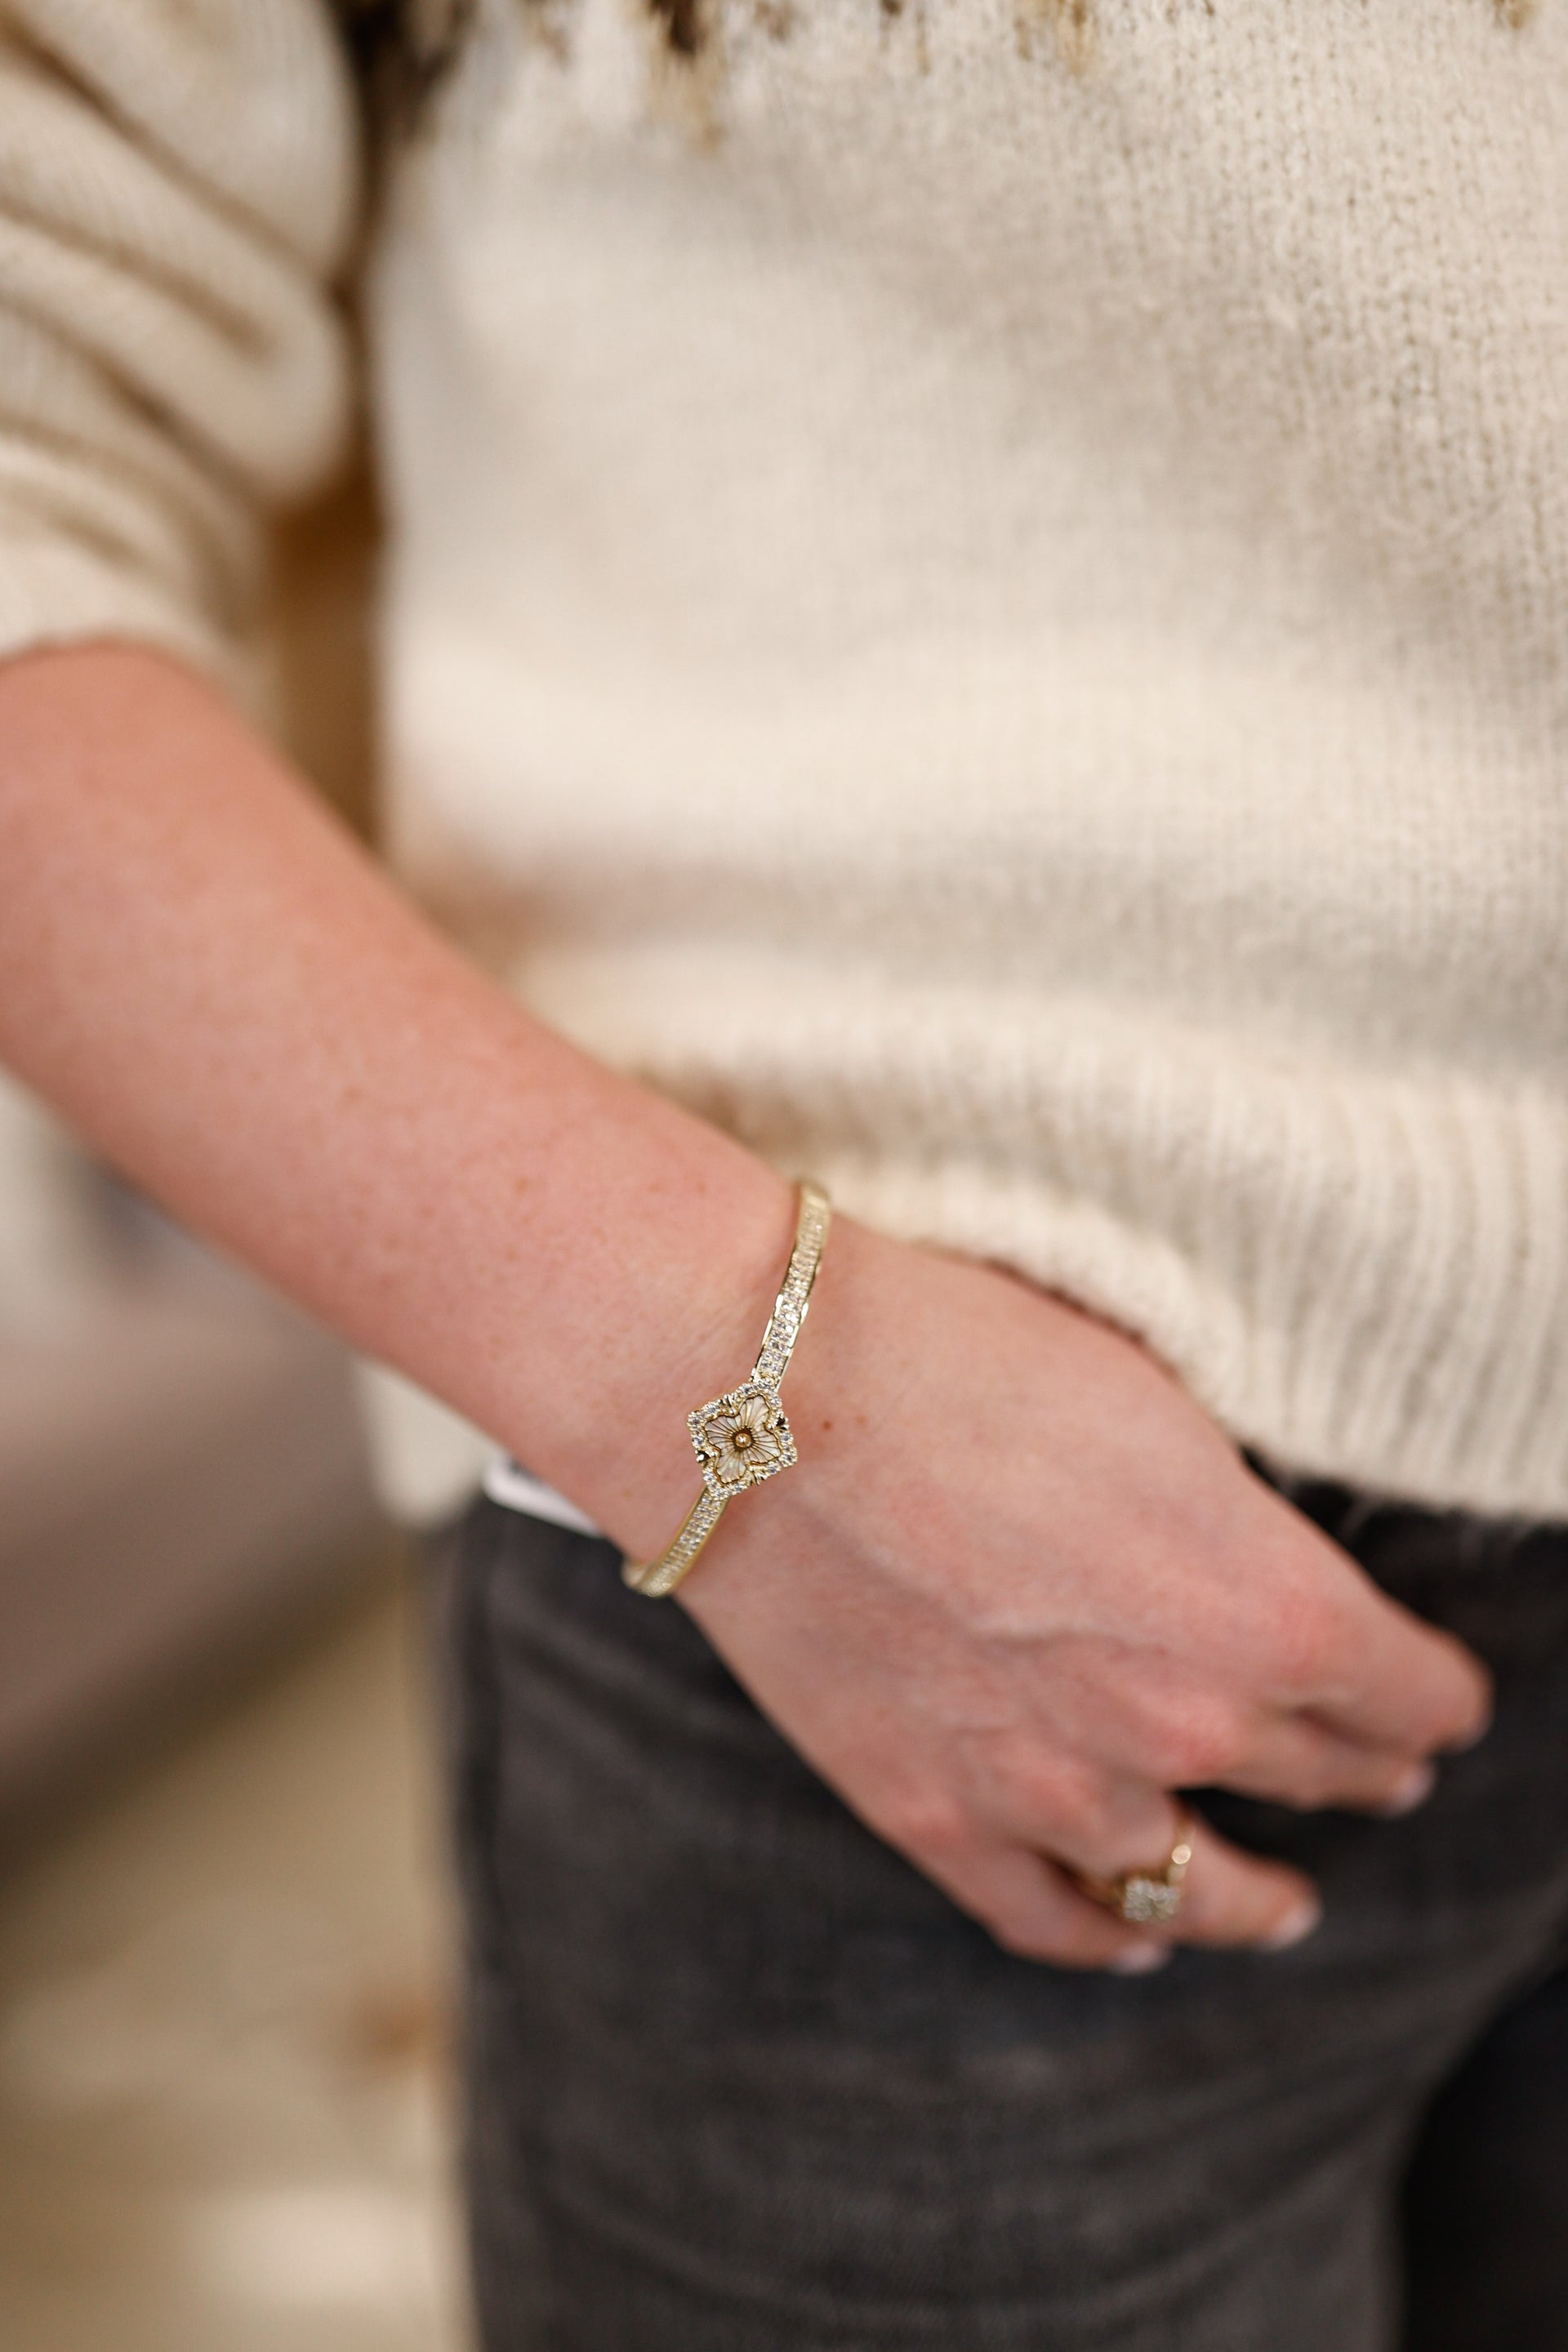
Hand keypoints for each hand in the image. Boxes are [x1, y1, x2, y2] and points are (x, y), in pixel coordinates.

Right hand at [677, 1217, 1491, 1968]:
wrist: (755, 1395)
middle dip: (1365, 1771)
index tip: (1441, 1700)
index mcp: (1263, 1604)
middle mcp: (1181, 1721)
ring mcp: (1052, 1789)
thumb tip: (1248, 1553)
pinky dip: (1107, 1939)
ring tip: (1288, 1905)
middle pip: (1318, 1775)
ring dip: (1260, 1899)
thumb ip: (1231, 1517)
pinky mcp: (932, 1815)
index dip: (1437, 1696)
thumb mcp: (1153, 1399)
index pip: (1409, 1691)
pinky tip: (1137, 1938)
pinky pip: (1049, 1920)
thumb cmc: (952, 1349)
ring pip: (1198, 1886)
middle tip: (1383, 1771)